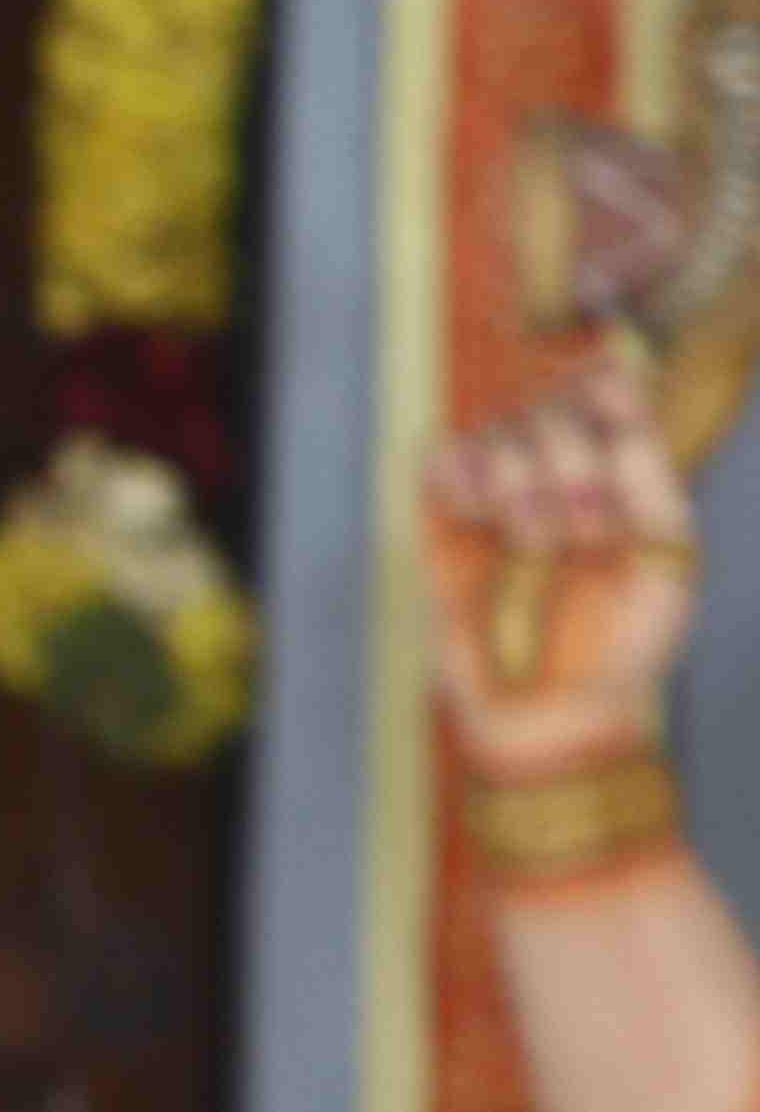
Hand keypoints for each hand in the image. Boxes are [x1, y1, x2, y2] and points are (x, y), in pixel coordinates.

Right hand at [427, 351, 700, 782]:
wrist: (557, 717)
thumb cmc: (628, 644)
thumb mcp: (669, 557)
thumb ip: (652, 477)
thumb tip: (615, 403)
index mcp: (622, 478)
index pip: (608, 393)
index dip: (608, 399)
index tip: (617, 449)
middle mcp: (561, 479)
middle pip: (550, 412)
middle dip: (566, 465)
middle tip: (580, 532)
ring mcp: (501, 502)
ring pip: (496, 432)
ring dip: (516, 479)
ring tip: (530, 540)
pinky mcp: (447, 528)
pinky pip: (442, 463)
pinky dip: (458, 474)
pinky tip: (478, 514)